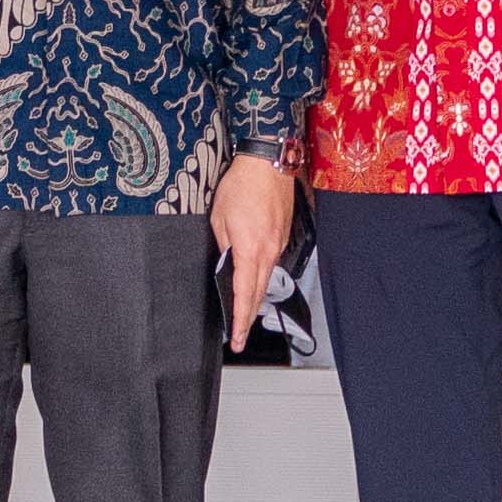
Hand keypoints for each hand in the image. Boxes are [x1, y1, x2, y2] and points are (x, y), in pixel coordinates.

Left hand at [211, 152, 295, 354]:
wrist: (268, 163)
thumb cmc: (241, 185)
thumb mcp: (219, 218)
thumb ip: (223, 246)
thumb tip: (225, 264)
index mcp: (250, 250)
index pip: (244, 294)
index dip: (240, 319)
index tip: (236, 338)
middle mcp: (268, 252)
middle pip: (259, 294)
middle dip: (248, 317)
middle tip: (240, 336)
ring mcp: (278, 244)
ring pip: (267, 280)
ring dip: (256, 299)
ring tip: (244, 315)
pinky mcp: (282, 236)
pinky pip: (271, 264)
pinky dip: (262, 278)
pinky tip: (254, 282)